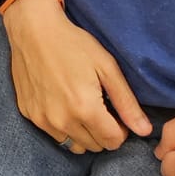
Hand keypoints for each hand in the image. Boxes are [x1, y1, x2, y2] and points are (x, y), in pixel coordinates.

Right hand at [3, 0, 151, 153]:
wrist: (32, 29)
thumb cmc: (73, 43)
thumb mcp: (107, 67)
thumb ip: (127, 103)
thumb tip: (145, 131)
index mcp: (85, 109)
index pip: (113, 141)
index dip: (121, 129)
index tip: (117, 112)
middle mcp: (62, 120)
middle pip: (95, 146)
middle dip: (103, 131)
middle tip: (101, 106)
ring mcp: (43, 120)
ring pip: (74, 145)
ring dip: (84, 133)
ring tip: (83, 107)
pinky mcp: (29, 115)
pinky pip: (54, 134)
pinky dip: (64, 126)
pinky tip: (63, 102)